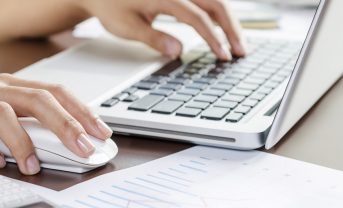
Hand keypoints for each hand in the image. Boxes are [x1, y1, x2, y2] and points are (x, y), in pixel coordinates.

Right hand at [0, 73, 111, 174]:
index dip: (81, 111)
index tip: (100, 131)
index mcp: (9, 84)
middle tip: (84, 148)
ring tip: (33, 166)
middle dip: (66, 125)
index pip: (54, 92)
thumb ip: (23, 115)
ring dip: (24, 143)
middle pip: (37, 100)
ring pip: (4, 115)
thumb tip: (61, 136)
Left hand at [80, 0, 244, 59]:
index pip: (197, 17)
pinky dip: (217, 15)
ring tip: (237, 44)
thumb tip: (178, 51)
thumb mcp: (127, 27)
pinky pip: (205, 2)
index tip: (223, 56)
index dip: (213, 37)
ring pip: (214, 1)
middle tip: (241, 52)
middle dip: (231, 28)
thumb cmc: (111, 8)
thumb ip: (153, 38)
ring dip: (228, 21)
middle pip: (215, 3)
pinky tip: (224, 30)